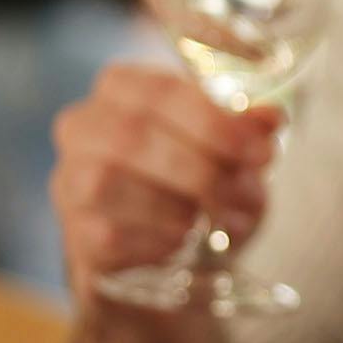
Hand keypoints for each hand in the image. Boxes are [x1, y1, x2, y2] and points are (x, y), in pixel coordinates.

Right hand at [51, 65, 282, 307]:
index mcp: (122, 88)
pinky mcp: (74, 235)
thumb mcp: (231, 152)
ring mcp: (69, 182)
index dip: (214, 123)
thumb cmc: (196, 183)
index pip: (159, 91)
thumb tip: (272, 118)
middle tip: (244, 194)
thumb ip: (247, 131)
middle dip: (199, 168)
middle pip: (131, 137)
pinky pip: (107, 235)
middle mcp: (83, 128)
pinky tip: (183, 243)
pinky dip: (155, 241)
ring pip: (109, 184)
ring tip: (218, 221)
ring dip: (177, 207)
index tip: (262, 153)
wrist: (164, 254)